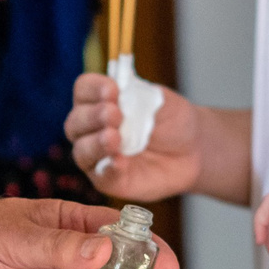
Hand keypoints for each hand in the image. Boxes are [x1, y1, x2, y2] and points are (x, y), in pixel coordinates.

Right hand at [66, 73, 201, 199]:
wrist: (193, 149)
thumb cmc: (172, 120)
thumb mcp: (158, 100)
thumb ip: (137, 95)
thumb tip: (119, 95)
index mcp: (99, 101)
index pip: (83, 90)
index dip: (93, 88)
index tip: (113, 89)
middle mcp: (92, 128)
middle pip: (75, 122)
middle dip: (93, 116)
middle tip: (115, 114)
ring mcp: (98, 156)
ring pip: (82, 151)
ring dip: (96, 143)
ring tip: (114, 138)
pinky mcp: (109, 180)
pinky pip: (101, 176)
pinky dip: (109, 168)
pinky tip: (120, 161)